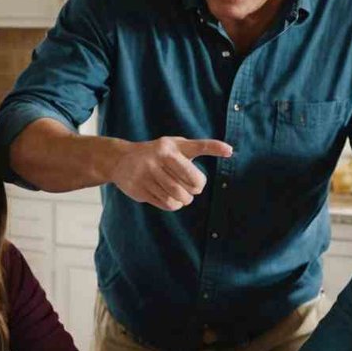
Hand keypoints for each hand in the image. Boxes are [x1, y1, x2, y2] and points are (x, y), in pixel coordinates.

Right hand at [108, 137, 232, 210]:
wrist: (121, 159)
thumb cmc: (159, 152)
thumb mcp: (177, 145)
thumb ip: (203, 147)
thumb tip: (230, 150)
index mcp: (169, 148)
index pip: (196, 161)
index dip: (204, 171)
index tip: (218, 161)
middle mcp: (157, 160)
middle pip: (188, 186)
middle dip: (193, 191)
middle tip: (190, 188)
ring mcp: (146, 175)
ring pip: (176, 198)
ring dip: (183, 200)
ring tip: (181, 195)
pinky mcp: (139, 189)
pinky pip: (165, 204)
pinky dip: (172, 205)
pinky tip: (169, 198)